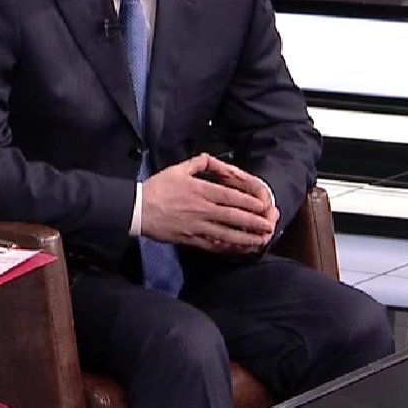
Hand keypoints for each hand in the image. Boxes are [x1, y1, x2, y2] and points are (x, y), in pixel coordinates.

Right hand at [139, 154, 273, 250]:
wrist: (138, 209)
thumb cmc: (157, 188)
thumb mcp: (177, 169)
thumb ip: (198, 163)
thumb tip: (212, 158)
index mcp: (200, 190)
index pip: (230, 197)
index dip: (249, 202)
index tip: (263, 206)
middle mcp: (202, 209)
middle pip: (233, 216)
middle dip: (254, 222)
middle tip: (269, 225)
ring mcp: (197, 226)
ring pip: (226, 234)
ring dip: (246, 238)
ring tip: (260, 240)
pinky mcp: (190, 239)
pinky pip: (212, 245)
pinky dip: (227, 248)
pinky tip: (238, 249)